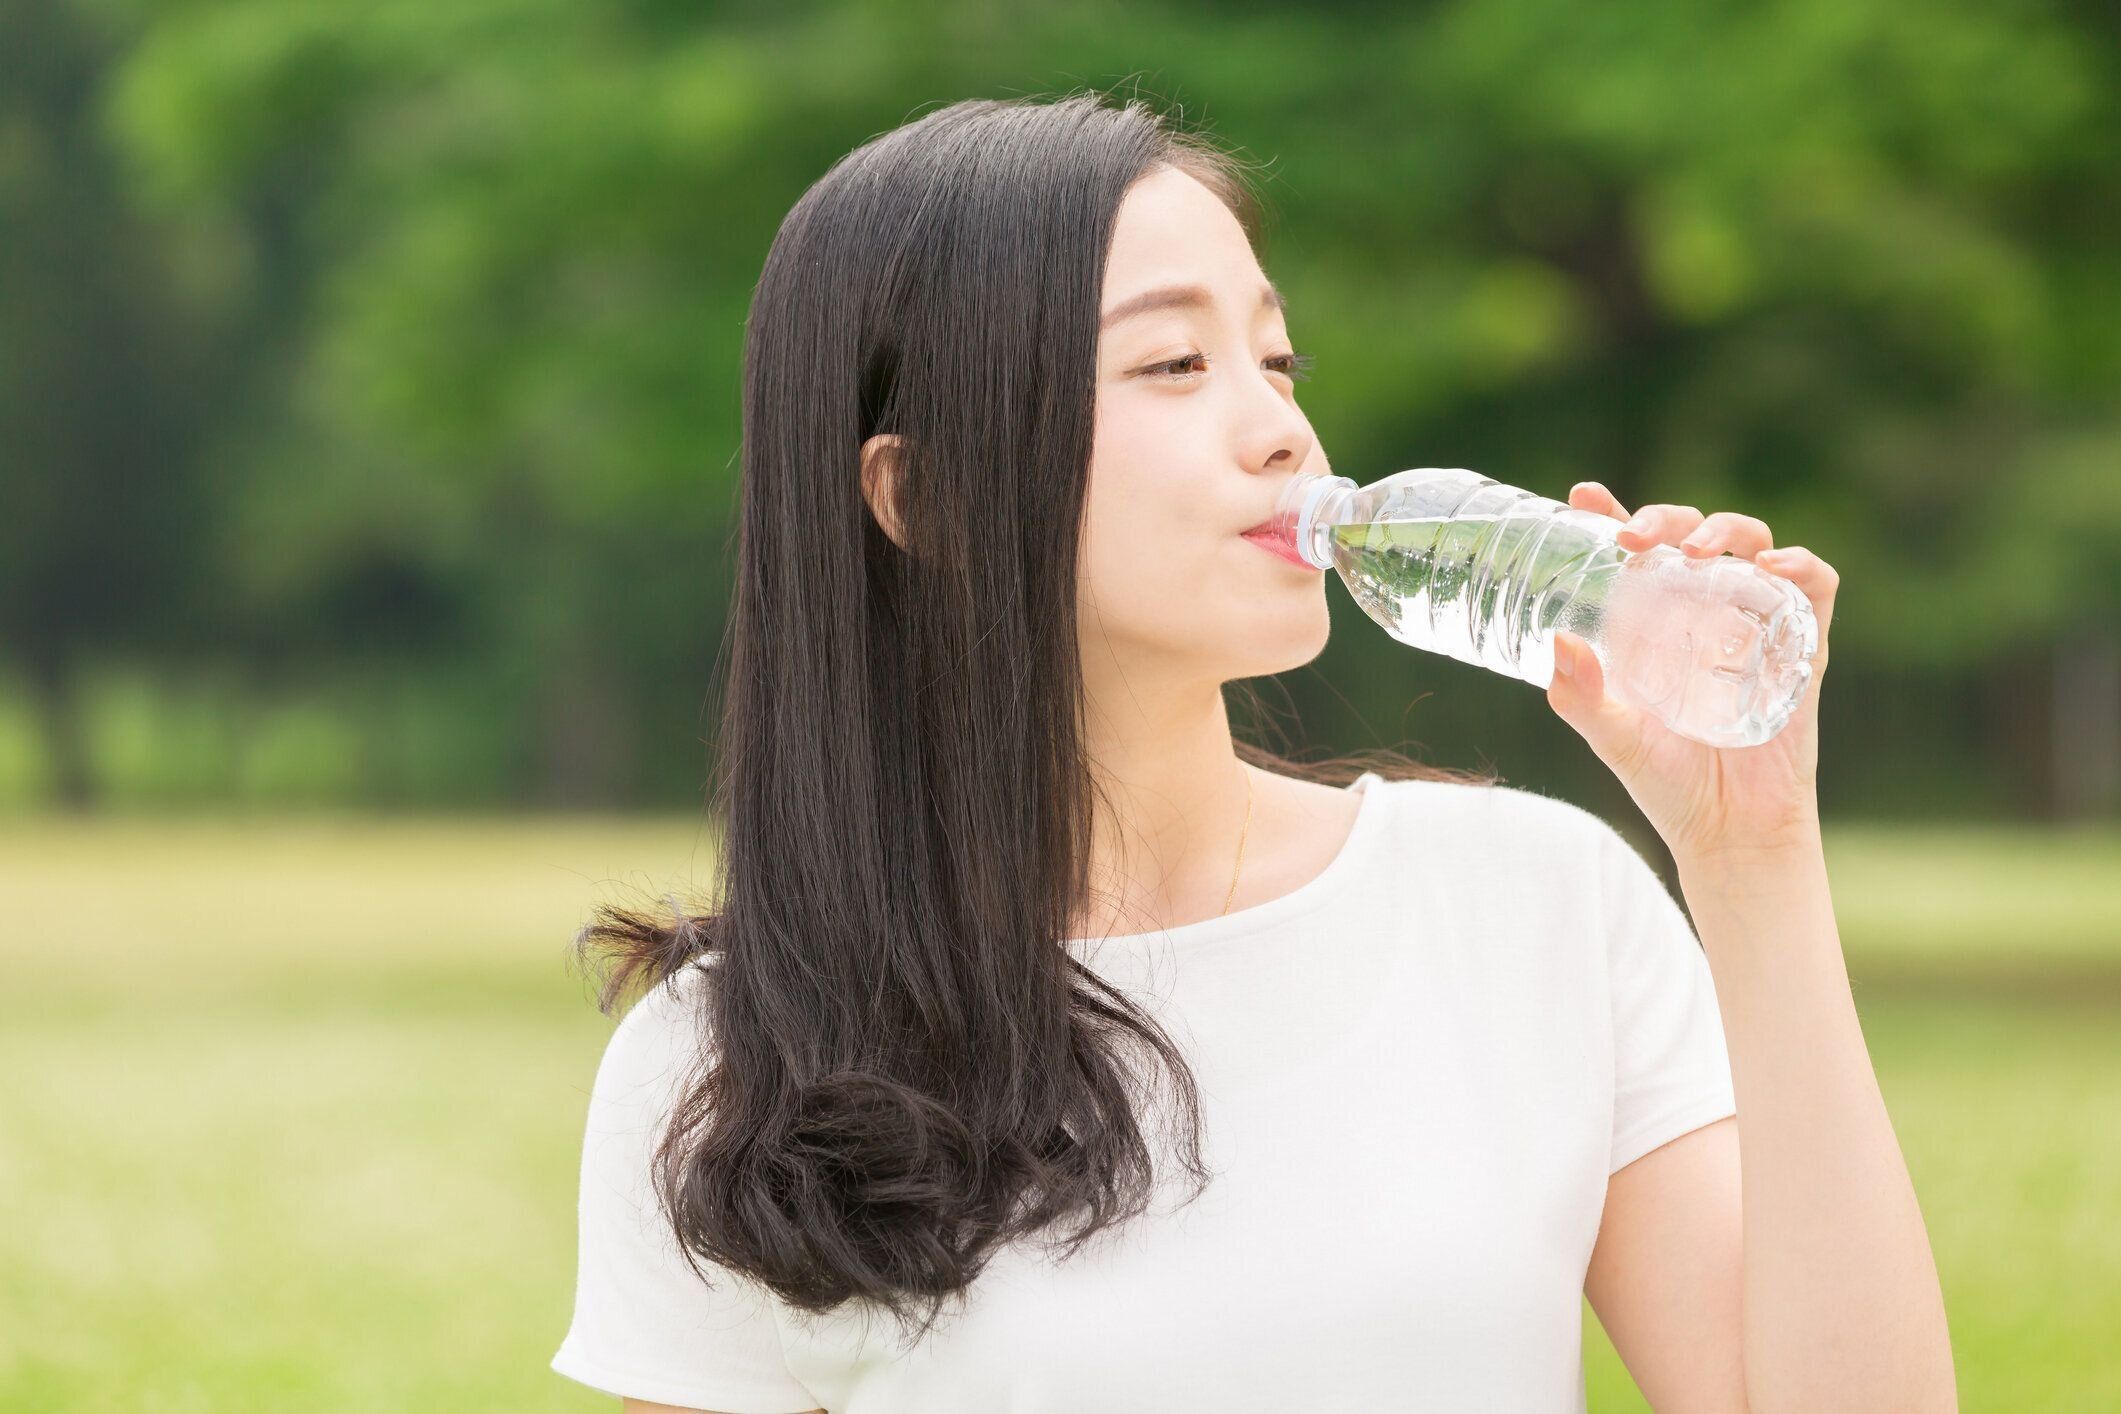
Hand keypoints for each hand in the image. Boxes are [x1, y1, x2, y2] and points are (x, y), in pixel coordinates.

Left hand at [1545, 483, 1838, 862]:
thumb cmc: (1670, 782)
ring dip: (1725, 531)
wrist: (1731, 831)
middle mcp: (1706, 612)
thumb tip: (1560, 644)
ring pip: (1753, 544)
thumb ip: (1581, 696)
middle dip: (1666, 520)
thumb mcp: (1613, 738)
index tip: (1583, 497)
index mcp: (1656, 622)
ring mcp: (1758, 624)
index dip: (1613, 517)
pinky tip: (1772, 568)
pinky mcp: (1805, 646)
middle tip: (1635, 538)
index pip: (1638, 554)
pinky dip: (1801, 566)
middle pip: (1694, 535)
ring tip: (1697, 551)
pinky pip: (1816, 588)